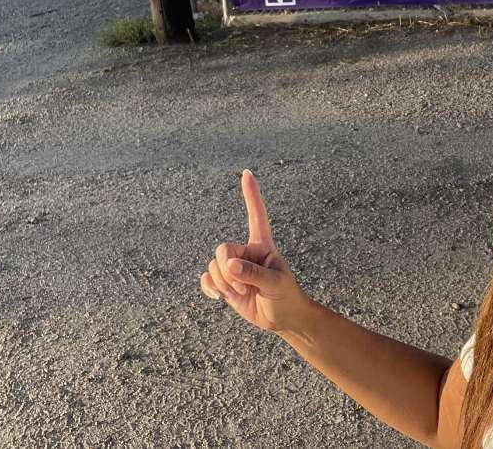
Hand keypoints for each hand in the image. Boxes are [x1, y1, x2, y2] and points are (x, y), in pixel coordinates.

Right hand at [199, 169, 311, 332]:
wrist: (282, 319)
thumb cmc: (286, 296)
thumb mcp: (276, 284)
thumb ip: (254, 274)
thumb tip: (229, 266)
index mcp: (263, 245)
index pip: (257, 216)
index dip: (251, 195)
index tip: (247, 173)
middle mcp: (246, 252)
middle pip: (222, 249)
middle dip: (228, 271)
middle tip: (244, 288)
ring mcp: (234, 268)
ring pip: (213, 266)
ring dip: (223, 283)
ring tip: (242, 294)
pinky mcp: (225, 283)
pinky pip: (206, 278)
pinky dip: (209, 287)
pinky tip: (218, 296)